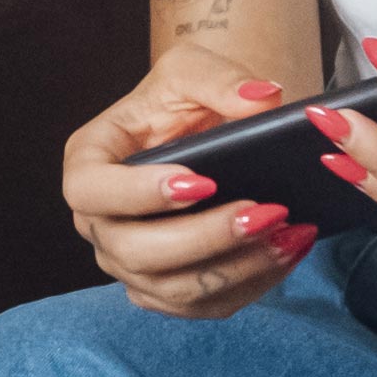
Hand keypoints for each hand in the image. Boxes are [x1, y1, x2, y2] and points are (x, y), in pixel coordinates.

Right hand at [62, 44, 307, 318]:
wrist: (200, 133)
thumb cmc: (182, 100)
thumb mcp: (193, 69)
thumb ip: (221, 79)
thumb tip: (262, 99)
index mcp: (89, 160)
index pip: (90, 190)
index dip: (139, 194)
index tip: (203, 182)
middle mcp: (96, 221)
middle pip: (133, 251)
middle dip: (204, 237)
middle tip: (265, 212)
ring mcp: (126, 263)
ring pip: (171, 288)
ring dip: (236, 267)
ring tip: (288, 233)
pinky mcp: (163, 289)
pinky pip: (202, 306)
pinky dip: (249, 285)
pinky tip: (287, 253)